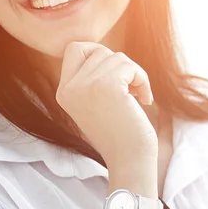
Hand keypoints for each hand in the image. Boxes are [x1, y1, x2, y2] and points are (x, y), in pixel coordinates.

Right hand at [55, 41, 158, 168]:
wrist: (128, 160)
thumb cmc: (118, 133)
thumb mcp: (94, 102)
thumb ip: (91, 77)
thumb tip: (103, 50)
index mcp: (63, 92)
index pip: (74, 49)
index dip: (98, 53)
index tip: (114, 75)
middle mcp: (69, 88)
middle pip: (99, 51)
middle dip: (120, 67)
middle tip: (129, 88)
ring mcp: (86, 86)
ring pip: (117, 57)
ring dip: (134, 74)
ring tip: (137, 96)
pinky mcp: (106, 86)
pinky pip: (129, 66)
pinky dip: (142, 79)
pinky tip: (144, 99)